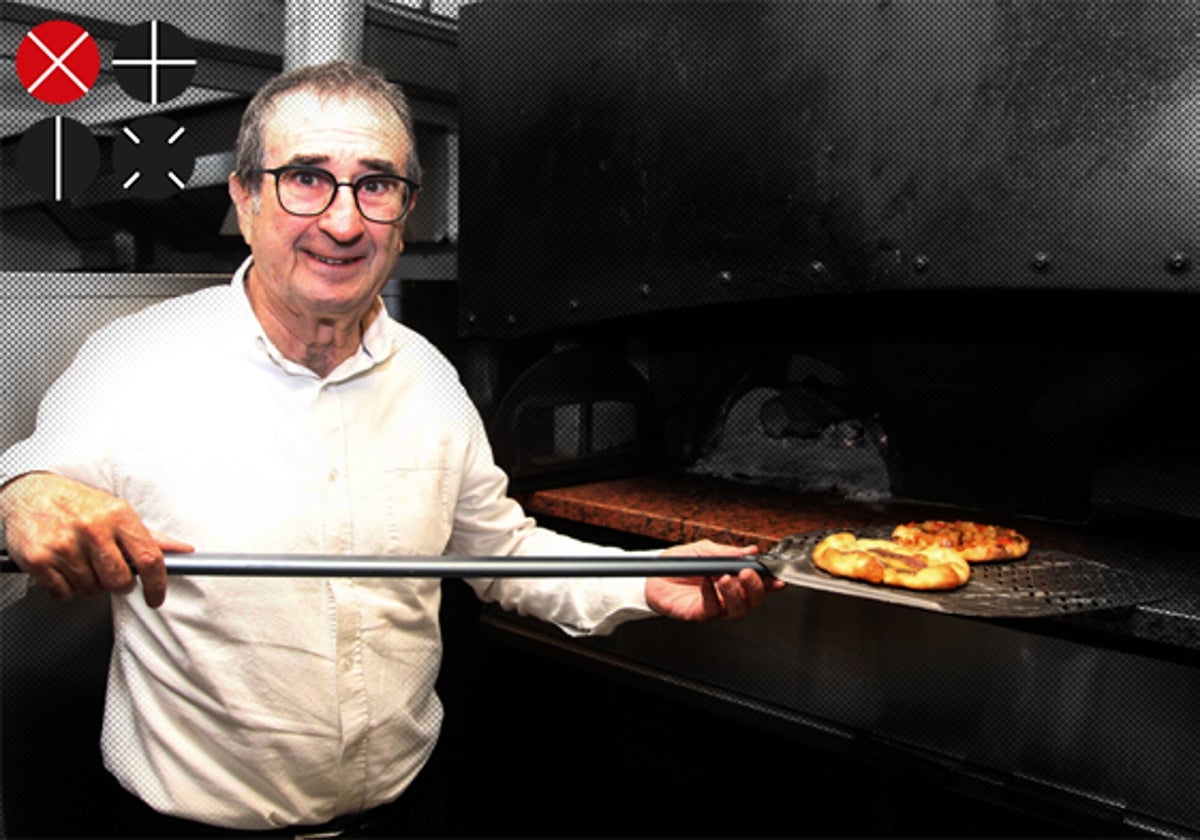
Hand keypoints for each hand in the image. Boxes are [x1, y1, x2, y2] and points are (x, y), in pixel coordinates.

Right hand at [0, 472, 192, 607]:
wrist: (30, 493)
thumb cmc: (77, 504)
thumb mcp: (117, 511)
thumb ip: (149, 535)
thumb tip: (183, 551)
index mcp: (118, 516)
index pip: (150, 558)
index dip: (157, 585)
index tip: (156, 597)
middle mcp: (93, 529)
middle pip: (120, 581)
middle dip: (118, 585)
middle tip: (109, 573)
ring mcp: (65, 545)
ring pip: (91, 590)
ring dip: (90, 585)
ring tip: (82, 563)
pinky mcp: (39, 559)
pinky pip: (63, 593)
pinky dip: (65, 588)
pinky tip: (63, 568)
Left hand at [645, 539, 784, 621]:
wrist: (653, 574)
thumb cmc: (679, 564)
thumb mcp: (704, 550)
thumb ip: (727, 552)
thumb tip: (750, 550)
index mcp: (733, 579)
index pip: (759, 584)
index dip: (770, 583)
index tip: (776, 578)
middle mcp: (727, 595)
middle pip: (753, 601)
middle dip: (755, 588)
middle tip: (747, 574)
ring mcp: (715, 607)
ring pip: (737, 610)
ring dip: (734, 594)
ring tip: (725, 578)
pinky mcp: (699, 614)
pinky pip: (712, 610)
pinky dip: (711, 595)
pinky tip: (706, 583)